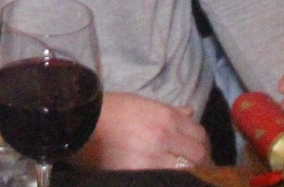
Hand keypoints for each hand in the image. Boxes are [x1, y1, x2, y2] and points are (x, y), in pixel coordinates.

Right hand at [71, 92, 209, 170]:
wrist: (80, 123)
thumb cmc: (109, 111)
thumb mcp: (140, 103)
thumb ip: (169, 111)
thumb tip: (190, 113)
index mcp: (165, 116)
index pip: (199, 134)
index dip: (204, 146)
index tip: (202, 154)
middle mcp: (164, 135)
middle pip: (198, 154)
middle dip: (202, 163)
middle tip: (199, 170)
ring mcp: (153, 157)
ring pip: (187, 170)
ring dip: (190, 174)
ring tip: (185, 177)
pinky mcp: (141, 174)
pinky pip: (166, 180)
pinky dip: (172, 180)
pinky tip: (169, 179)